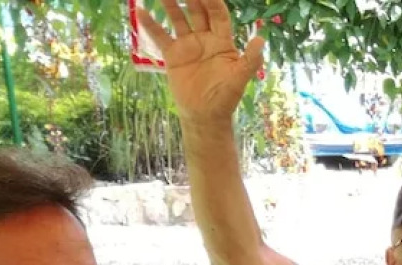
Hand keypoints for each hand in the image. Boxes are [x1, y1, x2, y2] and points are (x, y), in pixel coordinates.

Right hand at [137, 0, 264, 124]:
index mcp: (223, 42)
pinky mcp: (173, 54)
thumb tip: (260, 39)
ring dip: (170, 4)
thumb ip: (250, 60)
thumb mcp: (239, 79)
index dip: (213, 1)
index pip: (218, 15)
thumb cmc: (224, 98)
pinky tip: (140, 10)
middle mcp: (205, 38)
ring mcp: (188, 45)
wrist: (204, 116)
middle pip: (197, 11)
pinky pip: (161, 36)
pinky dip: (150, 24)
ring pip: (178, 18)